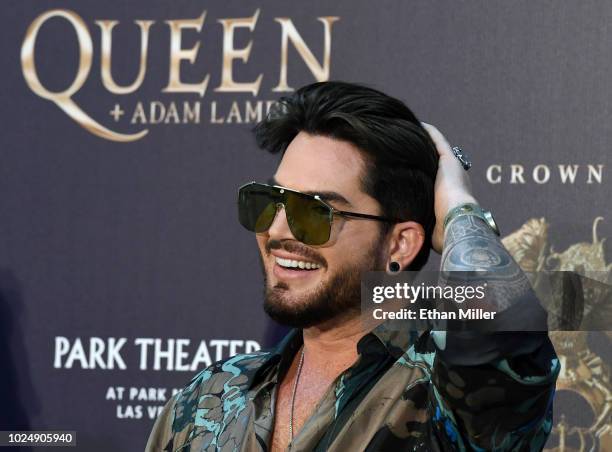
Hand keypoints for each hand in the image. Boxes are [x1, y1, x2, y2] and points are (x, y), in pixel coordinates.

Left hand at [421, 123, 477, 252]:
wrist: (456, 223)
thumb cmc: (443, 232)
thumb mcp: (429, 230)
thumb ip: (420, 229)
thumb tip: (405, 240)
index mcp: (449, 197)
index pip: (435, 183)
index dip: (425, 176)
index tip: (412, 172)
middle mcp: (454, 180)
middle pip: (436, 164)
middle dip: (423, 157)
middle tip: (408, 149)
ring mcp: (453, 169)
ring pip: (437, 150)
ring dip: (425, 142)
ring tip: (409, 134)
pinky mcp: (450, 160)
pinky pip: (438, 141)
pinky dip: (429, 133)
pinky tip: (418, 125)